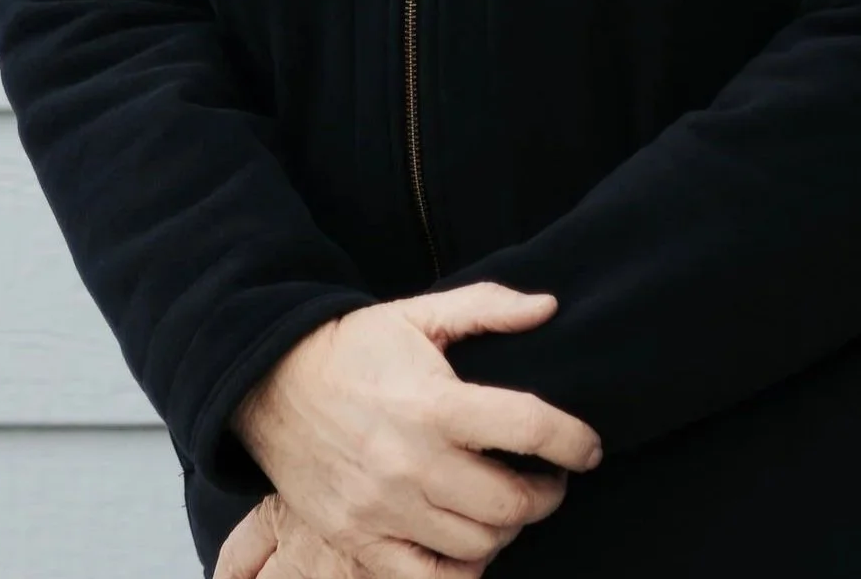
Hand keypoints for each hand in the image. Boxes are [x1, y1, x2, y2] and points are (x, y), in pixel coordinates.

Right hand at [227, 283, 602, 573]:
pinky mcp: (359, 540)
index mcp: (434, 403)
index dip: (574, 441)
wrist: (271, 383)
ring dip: (508, 529)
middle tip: (549, 479)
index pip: (529, 428)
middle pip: (511, 503)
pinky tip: (471, 542)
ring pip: (478, 544)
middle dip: (546, 494)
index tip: (589, 447)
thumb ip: (487, 308)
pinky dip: (464, 570)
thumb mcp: (419, 313)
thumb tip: (549, 307)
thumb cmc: (354, 346)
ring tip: (509, 504)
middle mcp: (412, 463)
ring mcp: (383, 509)